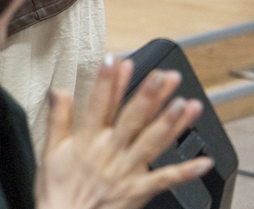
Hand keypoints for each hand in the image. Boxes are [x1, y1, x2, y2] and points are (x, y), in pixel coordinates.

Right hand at [35, 58, 213, 208]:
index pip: (99, 104)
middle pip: (132, 119)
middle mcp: (110, 152)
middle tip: (165, 77)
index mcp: (87, 140)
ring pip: (152, 143)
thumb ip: (57, 118)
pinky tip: (204, 161)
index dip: (109, 81)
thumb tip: (60, 90)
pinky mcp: (139, 191)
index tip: (118, 61)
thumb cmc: (58, 191)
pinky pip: (165, 180)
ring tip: (188, 104)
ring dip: (171, 123)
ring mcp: (127, 171)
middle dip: (149, 96)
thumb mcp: (49, 151)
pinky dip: (186, 172)